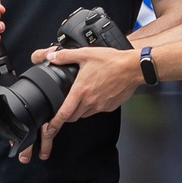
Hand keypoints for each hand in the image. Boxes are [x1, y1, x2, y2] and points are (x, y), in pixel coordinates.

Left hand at [18, 46, 142, 162]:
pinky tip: (96, 95)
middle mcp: (90, 101)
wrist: (132, 68)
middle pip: (73, 117)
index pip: (64, 113)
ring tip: (81, 98)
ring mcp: (100, 106)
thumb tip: (51, 57)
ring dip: (80, 110)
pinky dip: (93, 106)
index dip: (54, 123)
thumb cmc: (112, 61)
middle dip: (66, 116)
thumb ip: (66, 56)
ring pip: (84, 114)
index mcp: (81, 90)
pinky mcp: (109, 107)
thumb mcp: (86, 54)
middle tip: (63, 110)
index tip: (49, 128)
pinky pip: (97, 110)